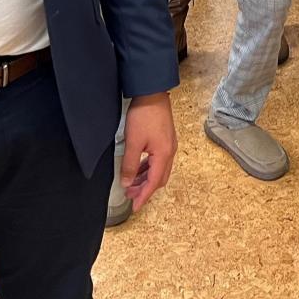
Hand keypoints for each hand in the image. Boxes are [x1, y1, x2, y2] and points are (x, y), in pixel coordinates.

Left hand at [121, 91, 176, 211]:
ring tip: (131, 183)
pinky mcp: (165, 138)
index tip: (134, 207)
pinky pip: (158, 160)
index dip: (144, 196)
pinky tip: (139, 168)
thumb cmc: (144, 115)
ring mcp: (169, 145)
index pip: (154, 183)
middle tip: (130, 196)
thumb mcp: (133, 142)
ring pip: (159, 170)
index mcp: (164, 155)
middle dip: (145, 189)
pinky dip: (148, 168)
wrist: (152, 92)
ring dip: (146, 178)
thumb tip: (128, 183)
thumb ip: (130, 165)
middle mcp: (170, 152)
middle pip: (159, 179)